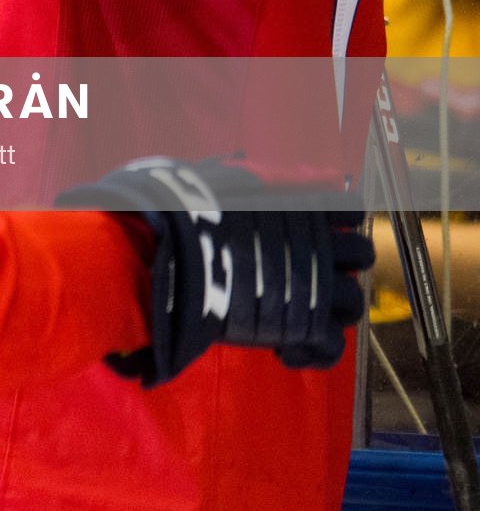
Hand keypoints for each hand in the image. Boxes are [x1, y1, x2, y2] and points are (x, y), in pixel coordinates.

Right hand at [58, 157, 372, 385]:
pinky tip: (284, 351)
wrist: (151, 256)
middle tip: (304, 277)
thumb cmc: (167, 213)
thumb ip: (230, 171)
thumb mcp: (200, 176)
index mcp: (296, 200)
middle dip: (337, 266)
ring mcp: (312, 282)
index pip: (349, 207)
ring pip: (352, 300)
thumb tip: (241, 158)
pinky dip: (314, 352)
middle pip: (360, 253)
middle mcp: (314, 240)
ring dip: (327, 310)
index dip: (335, 222)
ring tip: (292, 316)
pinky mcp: (300, 324)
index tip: (312, 234)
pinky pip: (331, 345)